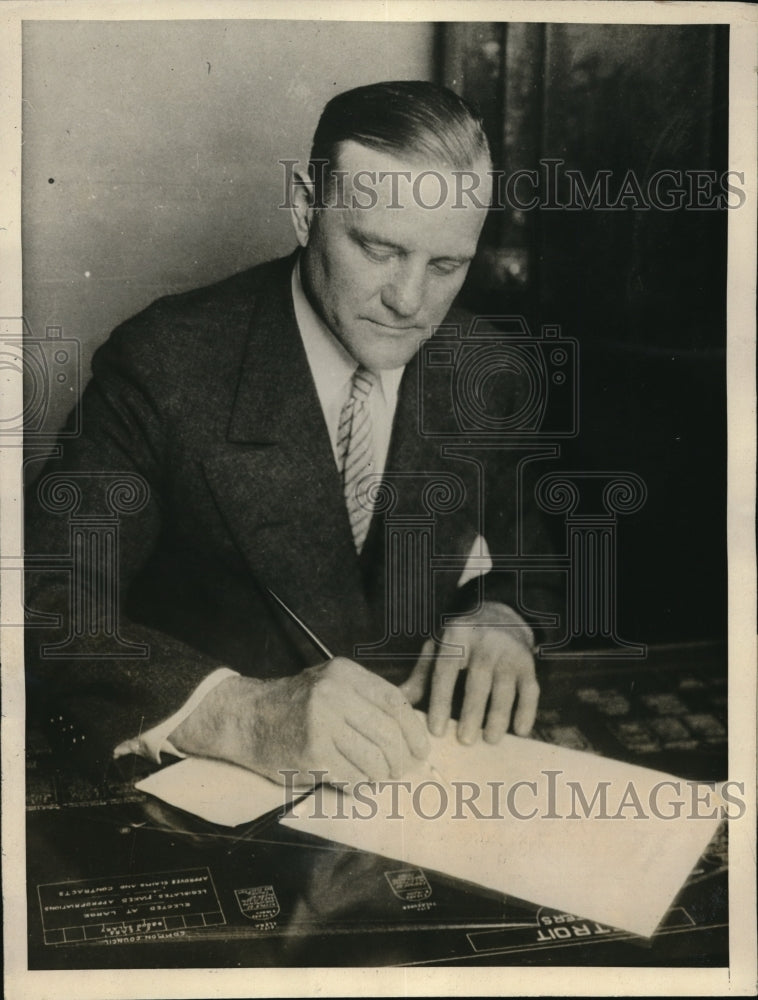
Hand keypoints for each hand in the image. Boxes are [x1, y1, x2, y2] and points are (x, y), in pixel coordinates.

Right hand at [170, 657, 429, 787]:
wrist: (247, 718)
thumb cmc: (297, 705)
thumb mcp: (332, 684)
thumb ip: (368, 699)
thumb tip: (413, 729)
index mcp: (344, 673)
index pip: (394, 702)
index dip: (414, 730)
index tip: (421, 748)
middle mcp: (333, 694)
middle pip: (388, 734)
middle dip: (403, 759)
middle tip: (404, 770)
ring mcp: (321, 724)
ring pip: (373, 760)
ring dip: (382, 775)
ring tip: (380, 777)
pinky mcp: (311, 754)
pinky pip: (351, 777)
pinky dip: (360, 785)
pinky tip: (356, 782)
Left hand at [400, 601, 538, 744]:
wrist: (499, 616)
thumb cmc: (462, 640)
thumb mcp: (439, 648)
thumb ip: (422, 675)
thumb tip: (399, 700)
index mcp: (456, 636)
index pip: (446, 670)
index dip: (441, 701)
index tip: (437, 730)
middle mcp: (485, 641)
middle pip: (478, 679)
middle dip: (472, 712)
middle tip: (465, 740)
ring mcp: (509, 651)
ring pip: (505, 686)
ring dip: (498, 716)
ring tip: (490, 740)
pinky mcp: (528, 662)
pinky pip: (530, 689)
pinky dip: (526, 711)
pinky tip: (520, 731)